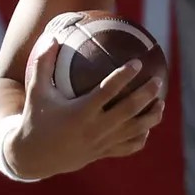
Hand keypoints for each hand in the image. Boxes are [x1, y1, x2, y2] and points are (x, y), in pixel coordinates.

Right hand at [8, 35, 164, 177]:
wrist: (33, 157)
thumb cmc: (35, 118)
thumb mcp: (36, 91)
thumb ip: (43, 64)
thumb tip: (53, 37)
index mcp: (79, 112)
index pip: (107, 91)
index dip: (124, 76)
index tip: (137, 62)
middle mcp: (94, 129)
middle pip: (129, 110)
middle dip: (147, 95)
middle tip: (158, 80)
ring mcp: (101, 144)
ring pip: (135, 131)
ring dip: (152, 117)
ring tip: (161, 102)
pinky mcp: (104, 154)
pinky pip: (129, 146)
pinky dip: (141, 136)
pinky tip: (148, 125)